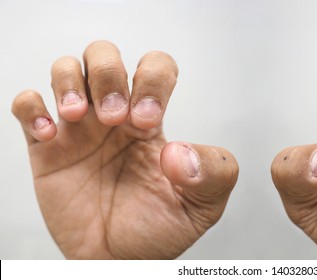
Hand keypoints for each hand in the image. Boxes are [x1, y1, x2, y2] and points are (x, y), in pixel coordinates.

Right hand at [11, 41, 238, 258]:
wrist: (121, 261)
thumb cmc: (160, 230)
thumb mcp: (204, 206)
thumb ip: (214, 173)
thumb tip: (178, 150)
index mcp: (151, 120)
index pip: (155, 66)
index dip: (152, 80)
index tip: (147, 121)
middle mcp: (114, 116)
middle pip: (104, 55)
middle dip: (108, 74)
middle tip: (115, 118)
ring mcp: (79, 130)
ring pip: (66, 69)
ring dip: (69, 81)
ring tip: (76, 117)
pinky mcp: (47, 149)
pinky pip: (28, 106)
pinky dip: (32, 108)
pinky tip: (49, 134)